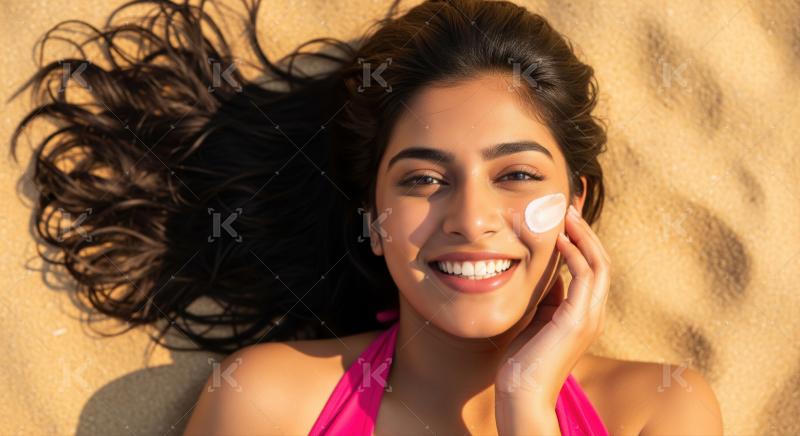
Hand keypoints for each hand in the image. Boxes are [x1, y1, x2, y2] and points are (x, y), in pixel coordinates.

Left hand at [495, 204, 610, 432]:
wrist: (521, 392)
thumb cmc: (523, 359)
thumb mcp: (537, 318)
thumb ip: (547, 295)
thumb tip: (545, 269)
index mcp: (585, 312)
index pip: (592, 266)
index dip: (582, 239)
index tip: (567, 214)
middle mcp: (594, 313)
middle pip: (601, 260)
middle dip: (586, 230)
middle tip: (570, 204)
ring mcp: (590, 317)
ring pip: (599, 264)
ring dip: (583, 236)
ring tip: (567, 214)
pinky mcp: (578, 321)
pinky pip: (586, 278)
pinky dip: (575, 254)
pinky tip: (559, 239)